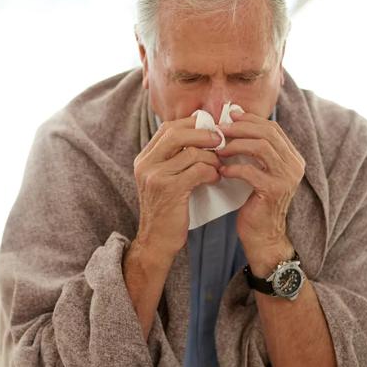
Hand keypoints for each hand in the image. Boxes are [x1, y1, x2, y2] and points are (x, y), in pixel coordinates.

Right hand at [132, 115, 224, 260]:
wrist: (156, 241)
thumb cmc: (167, 210)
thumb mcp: (164, 180)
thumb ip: (175, 159)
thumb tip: (203, 135)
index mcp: (144, 158)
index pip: (168, 127)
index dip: (192, 124)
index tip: (211, 129)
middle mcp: (146, 164)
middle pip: (177, 132)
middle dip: (203, 134)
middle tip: (221, 140)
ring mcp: (155, 176)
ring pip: (191, 152)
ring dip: (211, 157)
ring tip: (218, 166)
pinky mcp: (169, 189)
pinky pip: (198, 170)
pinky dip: (211, 172)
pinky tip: (215, 179)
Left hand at [218, 112, 306, 273]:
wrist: (263, 236)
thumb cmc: (255, 202)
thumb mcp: (257, 172)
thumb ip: (252, 150)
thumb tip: (234, 119)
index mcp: (292, 157)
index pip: (272, 128)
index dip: (250, 119)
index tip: (229, 116)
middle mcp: (294, 165)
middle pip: (267, 133)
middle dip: (240, 128)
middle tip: (218, 130)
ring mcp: (287, 178)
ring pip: (261, 147)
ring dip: (235, 145)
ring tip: (218, 149)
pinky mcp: (274, 191)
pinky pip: (251, 171)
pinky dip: (234, 168)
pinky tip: (222, 171)